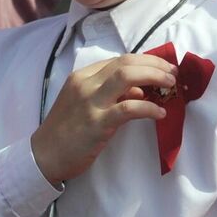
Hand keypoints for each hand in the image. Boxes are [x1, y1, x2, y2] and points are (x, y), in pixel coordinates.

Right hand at [29, 53, 173, 184]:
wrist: (44, 155)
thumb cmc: (65, 131)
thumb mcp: (84, 104)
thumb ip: (110, 94)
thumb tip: (140, 89)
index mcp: (82, 76)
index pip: (119, 60)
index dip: (145, 60)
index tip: (163, 67)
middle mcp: (86, 84)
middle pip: (126, 63)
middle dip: (154, 65)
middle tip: (173, 73)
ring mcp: (91, 102)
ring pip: (127, 77)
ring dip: (155, 77)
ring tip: (171, 85)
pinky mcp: (98, 123)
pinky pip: (129, 108)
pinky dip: (149, 107)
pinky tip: (160, 113)